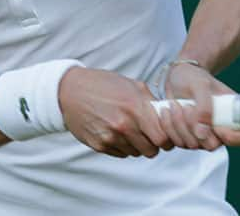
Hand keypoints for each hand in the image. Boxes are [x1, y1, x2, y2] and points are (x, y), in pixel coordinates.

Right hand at [58, 67, 172, 157]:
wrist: (71, 91)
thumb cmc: (104, 85)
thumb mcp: (132, 85)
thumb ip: (151, 102)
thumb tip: (169, 115)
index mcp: (135, 108)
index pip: (163, 138)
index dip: (167, 138)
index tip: (165, 134)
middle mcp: (123, 125)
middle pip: (151, 151)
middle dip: (154, 144)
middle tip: (150, 134)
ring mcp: (110, 137)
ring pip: (136, 153)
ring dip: (138, 145)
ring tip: (130, 130)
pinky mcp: (99, 145)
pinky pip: (121, 154)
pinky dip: (123, 147)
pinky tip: (117, 132)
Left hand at [161, 62, 239, 149]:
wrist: (178, 78)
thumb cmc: (194, 78)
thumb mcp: (201, 85)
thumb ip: (204, 107)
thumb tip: (202, 133)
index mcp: (235, 115)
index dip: (237, 138)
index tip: (218, 126)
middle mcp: (221, 130)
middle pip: (213, 145)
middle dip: (195, 126)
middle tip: (187, 107)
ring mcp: (203, 137)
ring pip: (191, 145)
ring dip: (178, 124)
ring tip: (175, 104)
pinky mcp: (185, 138)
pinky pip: (176, 143)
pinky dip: (168, 127)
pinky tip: (167, 111)